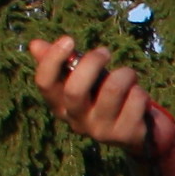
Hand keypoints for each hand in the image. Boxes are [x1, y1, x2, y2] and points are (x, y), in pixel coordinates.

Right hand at [27, 35, 174, 164]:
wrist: (134, 131)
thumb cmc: (103, 97)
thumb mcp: (84, 79)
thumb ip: (63, 63)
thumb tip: (35, 44)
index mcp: (60, 105)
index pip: (45, 84)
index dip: (52, 60)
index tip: (69, 40)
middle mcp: (77, 121)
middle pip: (75, 90)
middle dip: (91, 63)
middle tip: (104, 52)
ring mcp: (101, 131)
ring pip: (111, 91)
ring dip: (124, 74)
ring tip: (128, 74)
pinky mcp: (125, 135)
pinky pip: (135, 100)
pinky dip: (139, 91)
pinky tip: (137, 96)